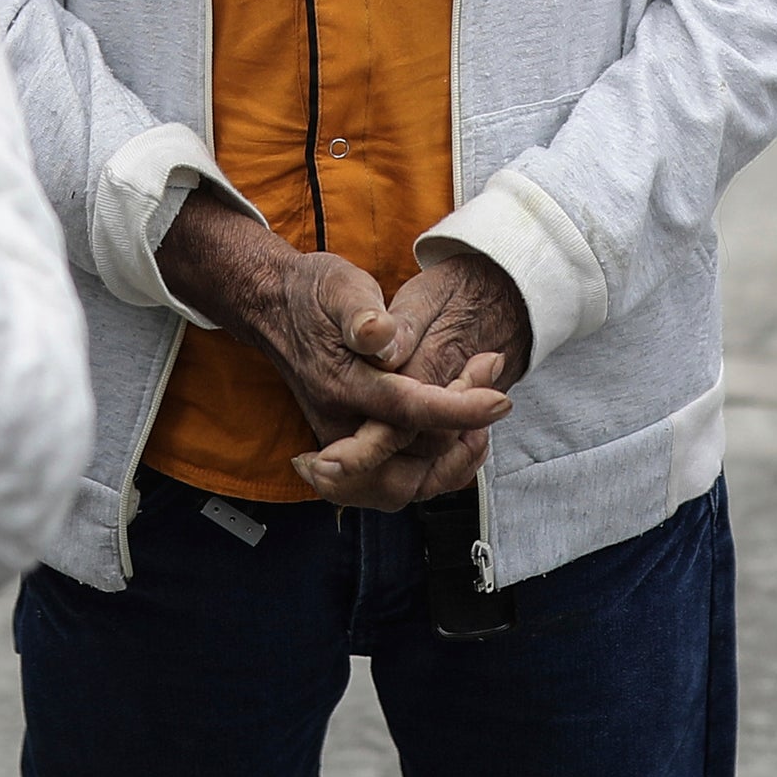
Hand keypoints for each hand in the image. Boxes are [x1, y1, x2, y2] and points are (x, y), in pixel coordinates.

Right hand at [160, 194, 508, 510]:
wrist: (277, 308)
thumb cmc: (315, 295)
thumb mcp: (339, 287)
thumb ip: (361, 313)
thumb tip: (381, 336)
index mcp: (340, 386)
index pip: (406, 412)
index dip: (458, 409)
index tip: (499, 399)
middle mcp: (337, 425)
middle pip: (401, 472)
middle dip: (456, 442)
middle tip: (492, 396)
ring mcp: (342, 443)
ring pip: (398, 489)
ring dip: (447, 466)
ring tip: (481, 424)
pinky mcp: (352, 449)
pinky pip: (394, 482)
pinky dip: (433, 471)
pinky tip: (462, 437)